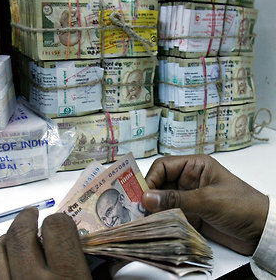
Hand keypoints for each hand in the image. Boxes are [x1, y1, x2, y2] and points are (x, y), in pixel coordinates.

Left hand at [0, 207, 91, 279]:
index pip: (57, 228)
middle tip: (30, 217)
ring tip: (10, 242)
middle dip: (25, 220)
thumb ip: (96, 278)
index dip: (57, 222)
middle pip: (20, 233)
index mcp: (67, 279)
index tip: (57, 225)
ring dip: (2, 242)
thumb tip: (110, 265)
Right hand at [142, 154, 268, 255]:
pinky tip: (154, 226)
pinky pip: (169, 214)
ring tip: (143, 220)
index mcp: (195, 166)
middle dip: (149, 195)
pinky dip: (161, 220)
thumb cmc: (241, 206)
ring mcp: (189, 198)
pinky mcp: (190, 215)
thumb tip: (146, 198)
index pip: (163, 167)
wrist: (262, 232)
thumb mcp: (208, 200)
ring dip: (153, 209)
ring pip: (162, 200)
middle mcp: (189, 180)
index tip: (142, 196)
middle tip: (138, 209)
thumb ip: (176, 199)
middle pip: (159, 183)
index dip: (150, 179)